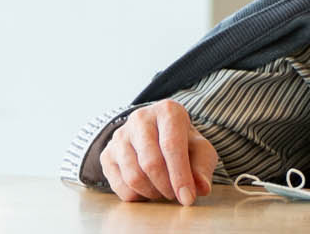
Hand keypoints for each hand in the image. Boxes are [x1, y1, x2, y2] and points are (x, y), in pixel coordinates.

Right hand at [98, 99, 217, 204]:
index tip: (187, 198)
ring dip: (151, 193)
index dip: (180, 176)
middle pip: (150, 163)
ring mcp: (120, 135)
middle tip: (176, 195)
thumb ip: (202, 168)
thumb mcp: (200, 151)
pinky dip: (136, 196)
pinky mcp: (107, 153)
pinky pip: (119, 185)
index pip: (171, 146)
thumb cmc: (183, 143)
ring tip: (163, 192)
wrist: (158, 135)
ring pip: (133, 176)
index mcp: (167, 111)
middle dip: (166, 187)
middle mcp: (140, 118)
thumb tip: (201, 188)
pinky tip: (148, 190)